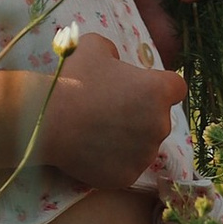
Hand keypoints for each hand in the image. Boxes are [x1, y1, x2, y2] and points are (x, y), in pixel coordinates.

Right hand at [41, 32, 185, 188]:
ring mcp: (145, 154)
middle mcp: (160, 124)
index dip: (159, 88)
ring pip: (144, 146)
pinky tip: (92, 151)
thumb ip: (114, 52)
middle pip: (159, 119)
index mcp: (159, 91)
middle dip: (141, 116)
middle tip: (110, 112)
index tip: (140, 90)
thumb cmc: (73, 79)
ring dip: (129, 140)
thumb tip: (115, 61)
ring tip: (98, 133)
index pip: (176, 88)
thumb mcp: (94, 47)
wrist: (46, 120)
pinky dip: (114, 162)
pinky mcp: (128, 176)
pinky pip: (126, 167)